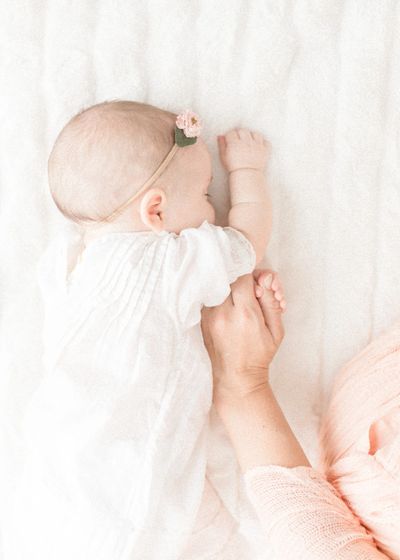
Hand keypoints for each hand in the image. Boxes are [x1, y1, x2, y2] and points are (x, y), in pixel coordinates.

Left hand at [201, 270, 285, 403]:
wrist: (236, 378)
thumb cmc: (258, 356)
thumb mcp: (276, 329)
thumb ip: (271, 300)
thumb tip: (267, 277)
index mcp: (243, 314)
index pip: (244, 276)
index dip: (255, 278)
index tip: (261, 289)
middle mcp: (222, 312)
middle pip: (231, 278)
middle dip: (245, 282)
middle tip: (256, 296)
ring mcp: (208, 316)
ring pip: (221, 286)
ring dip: (234, 289)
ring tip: (246, 305)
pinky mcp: (202, 319)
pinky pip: (213, 297)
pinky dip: (224, 298)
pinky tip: (234, 310)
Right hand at [217, 128, 269, 172]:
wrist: (246, 177)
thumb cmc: (234, 168)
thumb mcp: (223, 157)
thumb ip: (222, 145)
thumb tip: (220, 136)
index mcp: (235, 144)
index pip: (231, 133)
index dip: (230, 136)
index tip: (230, 141)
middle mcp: (246, 143)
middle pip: (243, 130)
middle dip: (240, 134)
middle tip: (239, 141)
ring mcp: (257, 146)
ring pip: (255, 134)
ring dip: (252, 136)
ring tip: (249, 142)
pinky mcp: (265, 150)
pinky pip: (266, 142)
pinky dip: (263, 143)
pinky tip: (258, 147)